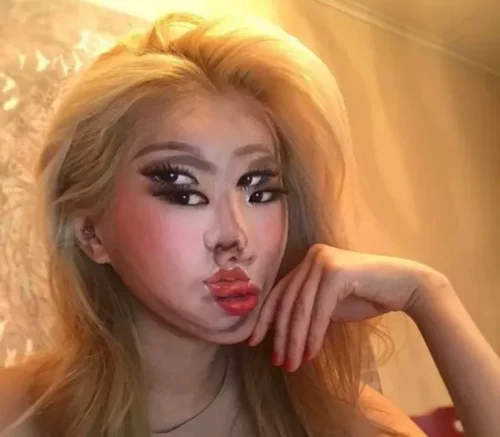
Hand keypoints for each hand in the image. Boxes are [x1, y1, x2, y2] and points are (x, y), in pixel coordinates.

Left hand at [248, 244, 449, 371]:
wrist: (405, 286)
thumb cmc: (366, 296)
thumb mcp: (327, 304)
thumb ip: (304, 310)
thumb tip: (274, 330)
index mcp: (307, 261)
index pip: (280, 291)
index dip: (265, 318)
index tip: (254, 341)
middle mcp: (312, 256)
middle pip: (287, 301)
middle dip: (279, 334)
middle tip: (276, 361)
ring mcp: (323, 261)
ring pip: (300, 308)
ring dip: (294, 340)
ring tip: (291, 364)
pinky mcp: (336, 273)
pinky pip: (319, 311)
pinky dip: (312, 335)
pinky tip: (309, 354)